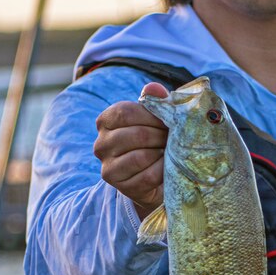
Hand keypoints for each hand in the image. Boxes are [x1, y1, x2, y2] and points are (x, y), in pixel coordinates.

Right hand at [93, 82, 169, 219]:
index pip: (126, 112)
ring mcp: (108, 167)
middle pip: (136, 134)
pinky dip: (162, 170)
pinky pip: (147, 176)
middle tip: (174, 138)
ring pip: (141, 156)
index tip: (169, 121)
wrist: (153, 178)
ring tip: (170, 151)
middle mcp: (101, 144)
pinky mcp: (121, 186)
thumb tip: (154, 88)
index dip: (152, 116)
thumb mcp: (154, 118)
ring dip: (162, 153)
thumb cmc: (154, 140)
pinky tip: (167, 166)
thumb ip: (155, 101)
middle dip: (161, 136)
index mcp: (105, 121)